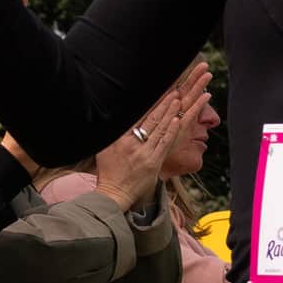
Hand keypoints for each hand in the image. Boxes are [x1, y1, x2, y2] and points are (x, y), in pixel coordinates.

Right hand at [91, 69, 207, 208]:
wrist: (114, 193)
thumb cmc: (110, 170)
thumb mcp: (104, 148)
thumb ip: (111, 133)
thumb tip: (115, 117)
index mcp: (117, 138)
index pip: (135, 116)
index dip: (147, 102)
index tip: (156, 90)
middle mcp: (129, 143)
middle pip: (149, 118)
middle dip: (162, 103)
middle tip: (172, 89)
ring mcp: (142, 152)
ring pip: (158, 127)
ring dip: (169, 112)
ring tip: (177, 98)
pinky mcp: (153, 161)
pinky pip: (163, 143)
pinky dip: (170, 130)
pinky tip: (177, 119)